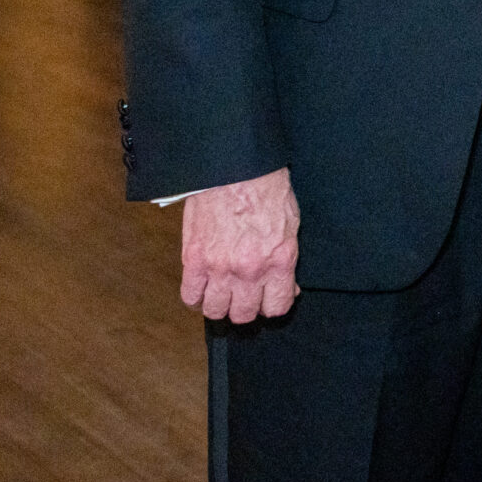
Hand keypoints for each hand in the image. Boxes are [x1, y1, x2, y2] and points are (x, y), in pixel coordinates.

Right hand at [179, 167, 300, 322]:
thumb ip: (287, 259)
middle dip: (245, 308)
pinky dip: (195, 296)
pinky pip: (190, 296)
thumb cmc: (267, 188)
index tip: (268, 299)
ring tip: (222, 292)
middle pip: (243, 315)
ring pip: (215, 311)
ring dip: (219, 305)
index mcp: (278, 261)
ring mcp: (219, 267)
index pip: (276, 307)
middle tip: (244, 295)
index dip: (272, 305)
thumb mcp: (292, 223)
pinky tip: (202, 286)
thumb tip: (287, 285)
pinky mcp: (194, 259)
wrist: (236, 166)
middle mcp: (249, 271)